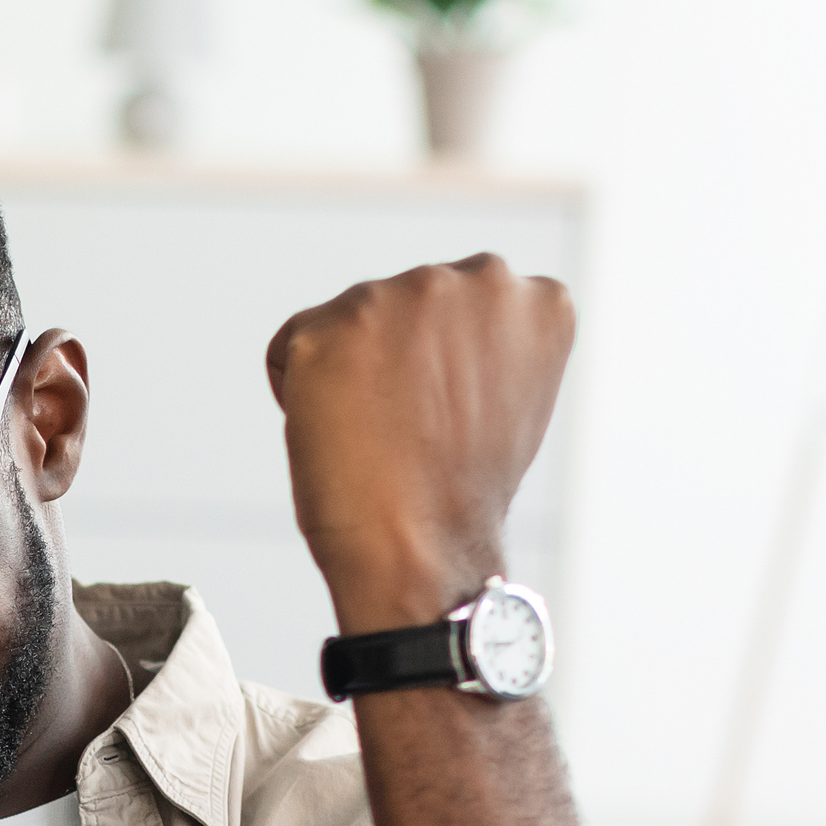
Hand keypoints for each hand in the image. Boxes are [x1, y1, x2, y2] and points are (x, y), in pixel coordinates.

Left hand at [264, 253, 573, 630]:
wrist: (425, 549)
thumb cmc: (461, 491)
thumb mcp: (506, 393)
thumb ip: (483, 341)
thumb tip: (432, 326)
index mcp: (536, 299)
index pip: (462, 309)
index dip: (447, 371)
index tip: (456, 417)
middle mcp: (477, 277)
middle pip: (403, 306)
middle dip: (397, 361)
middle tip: (415, 431)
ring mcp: (403, 296)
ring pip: (348, 322)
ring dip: (349, 373)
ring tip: (381, 434)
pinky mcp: (330, 326)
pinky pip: (288, 350)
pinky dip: (295, 394)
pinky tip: (339, 434)